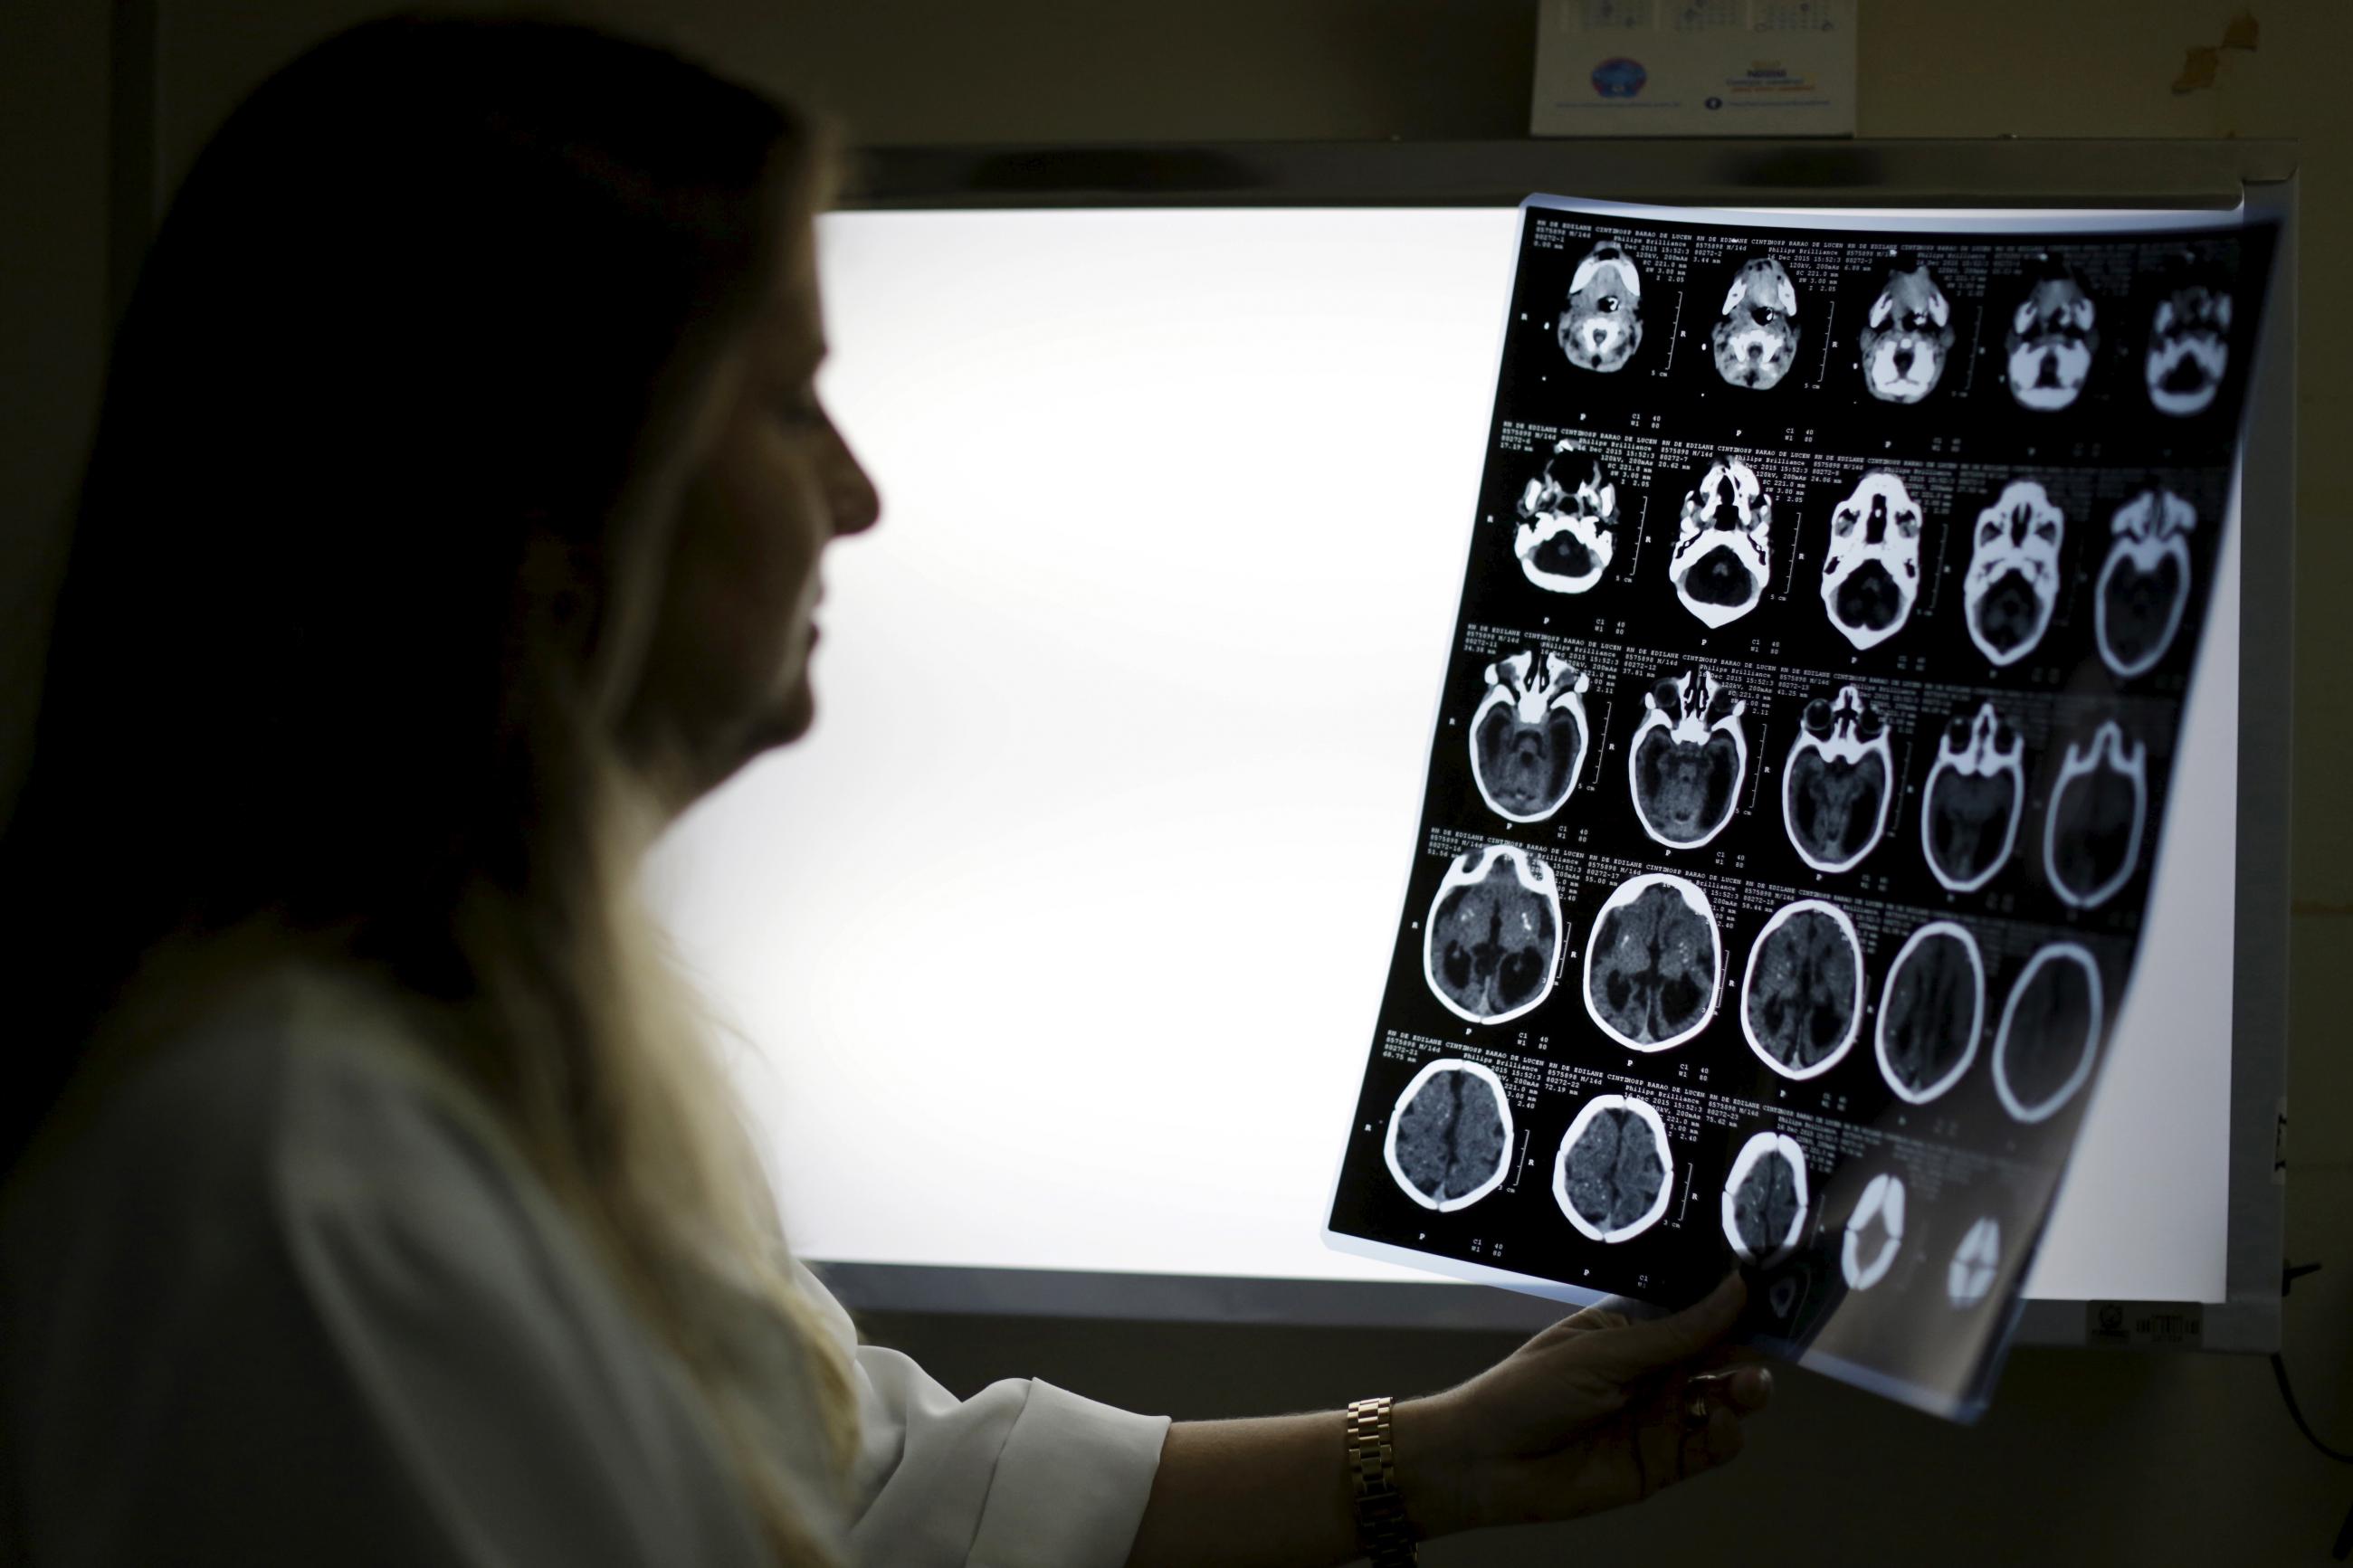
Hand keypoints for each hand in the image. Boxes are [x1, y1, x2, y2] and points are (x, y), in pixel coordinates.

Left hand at [1392, 1274, 1769, 1537]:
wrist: (1485, 1463)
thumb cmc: (1526, 1392)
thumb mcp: (1603, 1353)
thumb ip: (1676, 1331)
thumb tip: (1733, 1288)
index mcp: (1628, 1333)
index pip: (1692, 1315)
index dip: (1729, 1308)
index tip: (1768, 1297)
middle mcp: (1647, 1374)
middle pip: (1715, 1360)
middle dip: (1746, 1353)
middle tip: (1767, 1351)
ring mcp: (1655, 1419)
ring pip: (1719, 1404)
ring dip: (1743, 1394)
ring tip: (1748, 1387)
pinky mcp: (1658, 1464)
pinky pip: (1707, 1448)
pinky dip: (1725, 1436)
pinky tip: (1723, 1424)